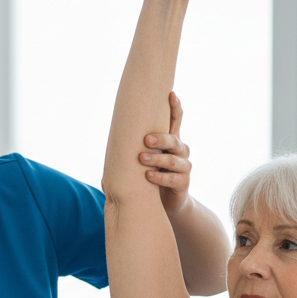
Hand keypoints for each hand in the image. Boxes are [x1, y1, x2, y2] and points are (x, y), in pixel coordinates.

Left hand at [140, 91, 191, 215]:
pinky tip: (149, 176)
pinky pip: (173, 178)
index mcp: (171, 141)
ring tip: (142, 159)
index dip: (175, 107)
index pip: (176, 120)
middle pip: (175, 140)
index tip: (170, 94)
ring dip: (158, 159)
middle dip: (161, 138)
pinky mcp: (184, 183)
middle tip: (145, 139)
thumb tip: (112, 138)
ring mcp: (184, 167)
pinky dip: (160, 177)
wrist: (165, 203)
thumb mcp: (143, 160)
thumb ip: (134, 148)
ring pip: (174, 160)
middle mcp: (181, 151)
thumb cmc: (150, 176)